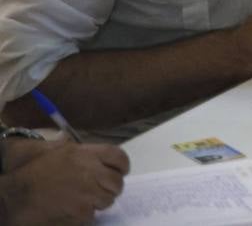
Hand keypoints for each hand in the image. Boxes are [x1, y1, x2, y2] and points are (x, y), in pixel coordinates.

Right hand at [0, 140, 128, 224]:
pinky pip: (93, 215)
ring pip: (108, 200)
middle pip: (117, 182)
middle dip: (111, 186)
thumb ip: (81, 151)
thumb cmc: (34, 172)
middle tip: (100, 189)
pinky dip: (86, 214)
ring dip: (99, 201)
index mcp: (86, 154)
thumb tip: (95, 153)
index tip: (120, 171)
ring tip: (83, 199)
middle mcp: (91, 172)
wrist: (16, 196)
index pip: (118, 157)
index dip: (122, 165)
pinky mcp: (82, 212)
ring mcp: (88, 194)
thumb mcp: (57, 151)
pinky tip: (72, 209)